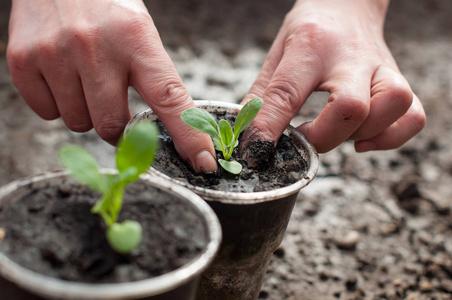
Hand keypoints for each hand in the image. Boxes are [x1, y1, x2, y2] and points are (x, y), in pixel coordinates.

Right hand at [7, 0, 216, 172]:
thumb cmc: (105, 8)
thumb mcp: (139, 33)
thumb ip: (151, 79)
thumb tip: (164, 133)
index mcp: (136, 38)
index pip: (169, 98)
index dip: (188, 136)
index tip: (203, 162)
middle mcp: (95, 47)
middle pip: (113, 126)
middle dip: (118, 126)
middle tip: (114, 102)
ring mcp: (56, 53)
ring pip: (79, 123)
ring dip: (86, 112)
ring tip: (84, 76)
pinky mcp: (24, 61)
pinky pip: (48, 114)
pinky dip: (57, 104)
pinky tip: (61, 74)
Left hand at [242, 0, 425, 152]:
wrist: (345, 6)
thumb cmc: (308, 33)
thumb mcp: (277, 55)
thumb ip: (263, 97)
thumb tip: (250, 138)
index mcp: (310, 47)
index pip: (287, 92)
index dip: (269, 128)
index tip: (257, 151)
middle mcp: (351, 58)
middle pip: (350, 107)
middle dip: (323, 137)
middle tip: (304, 139)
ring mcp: (380, 69)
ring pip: (392, 106)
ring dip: (362, 133)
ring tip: (338, 133)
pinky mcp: (398, 80)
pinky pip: (412, 116)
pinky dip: (390, 137)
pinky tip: (364, 139)